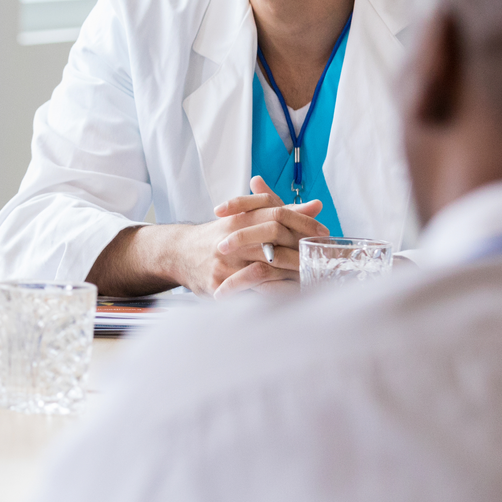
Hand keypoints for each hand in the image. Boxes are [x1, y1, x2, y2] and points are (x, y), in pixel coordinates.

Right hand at [178, 177, 329, 295]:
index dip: (303, 223)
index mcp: (240, 218)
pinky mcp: (217, 284)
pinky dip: (270, 293)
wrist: (178, 252)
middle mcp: (231, 236)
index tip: (323, 234)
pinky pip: (249, 291)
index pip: (277, 213)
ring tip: (308, 280)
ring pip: (264, 267)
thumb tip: (317, 206)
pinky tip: (287, 296)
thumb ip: (282, 212)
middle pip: (273, 236)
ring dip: (289, 274)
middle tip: (320, 260)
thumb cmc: (219, 236)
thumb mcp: (246, 218)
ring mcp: (224, 261)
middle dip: (300, 250)